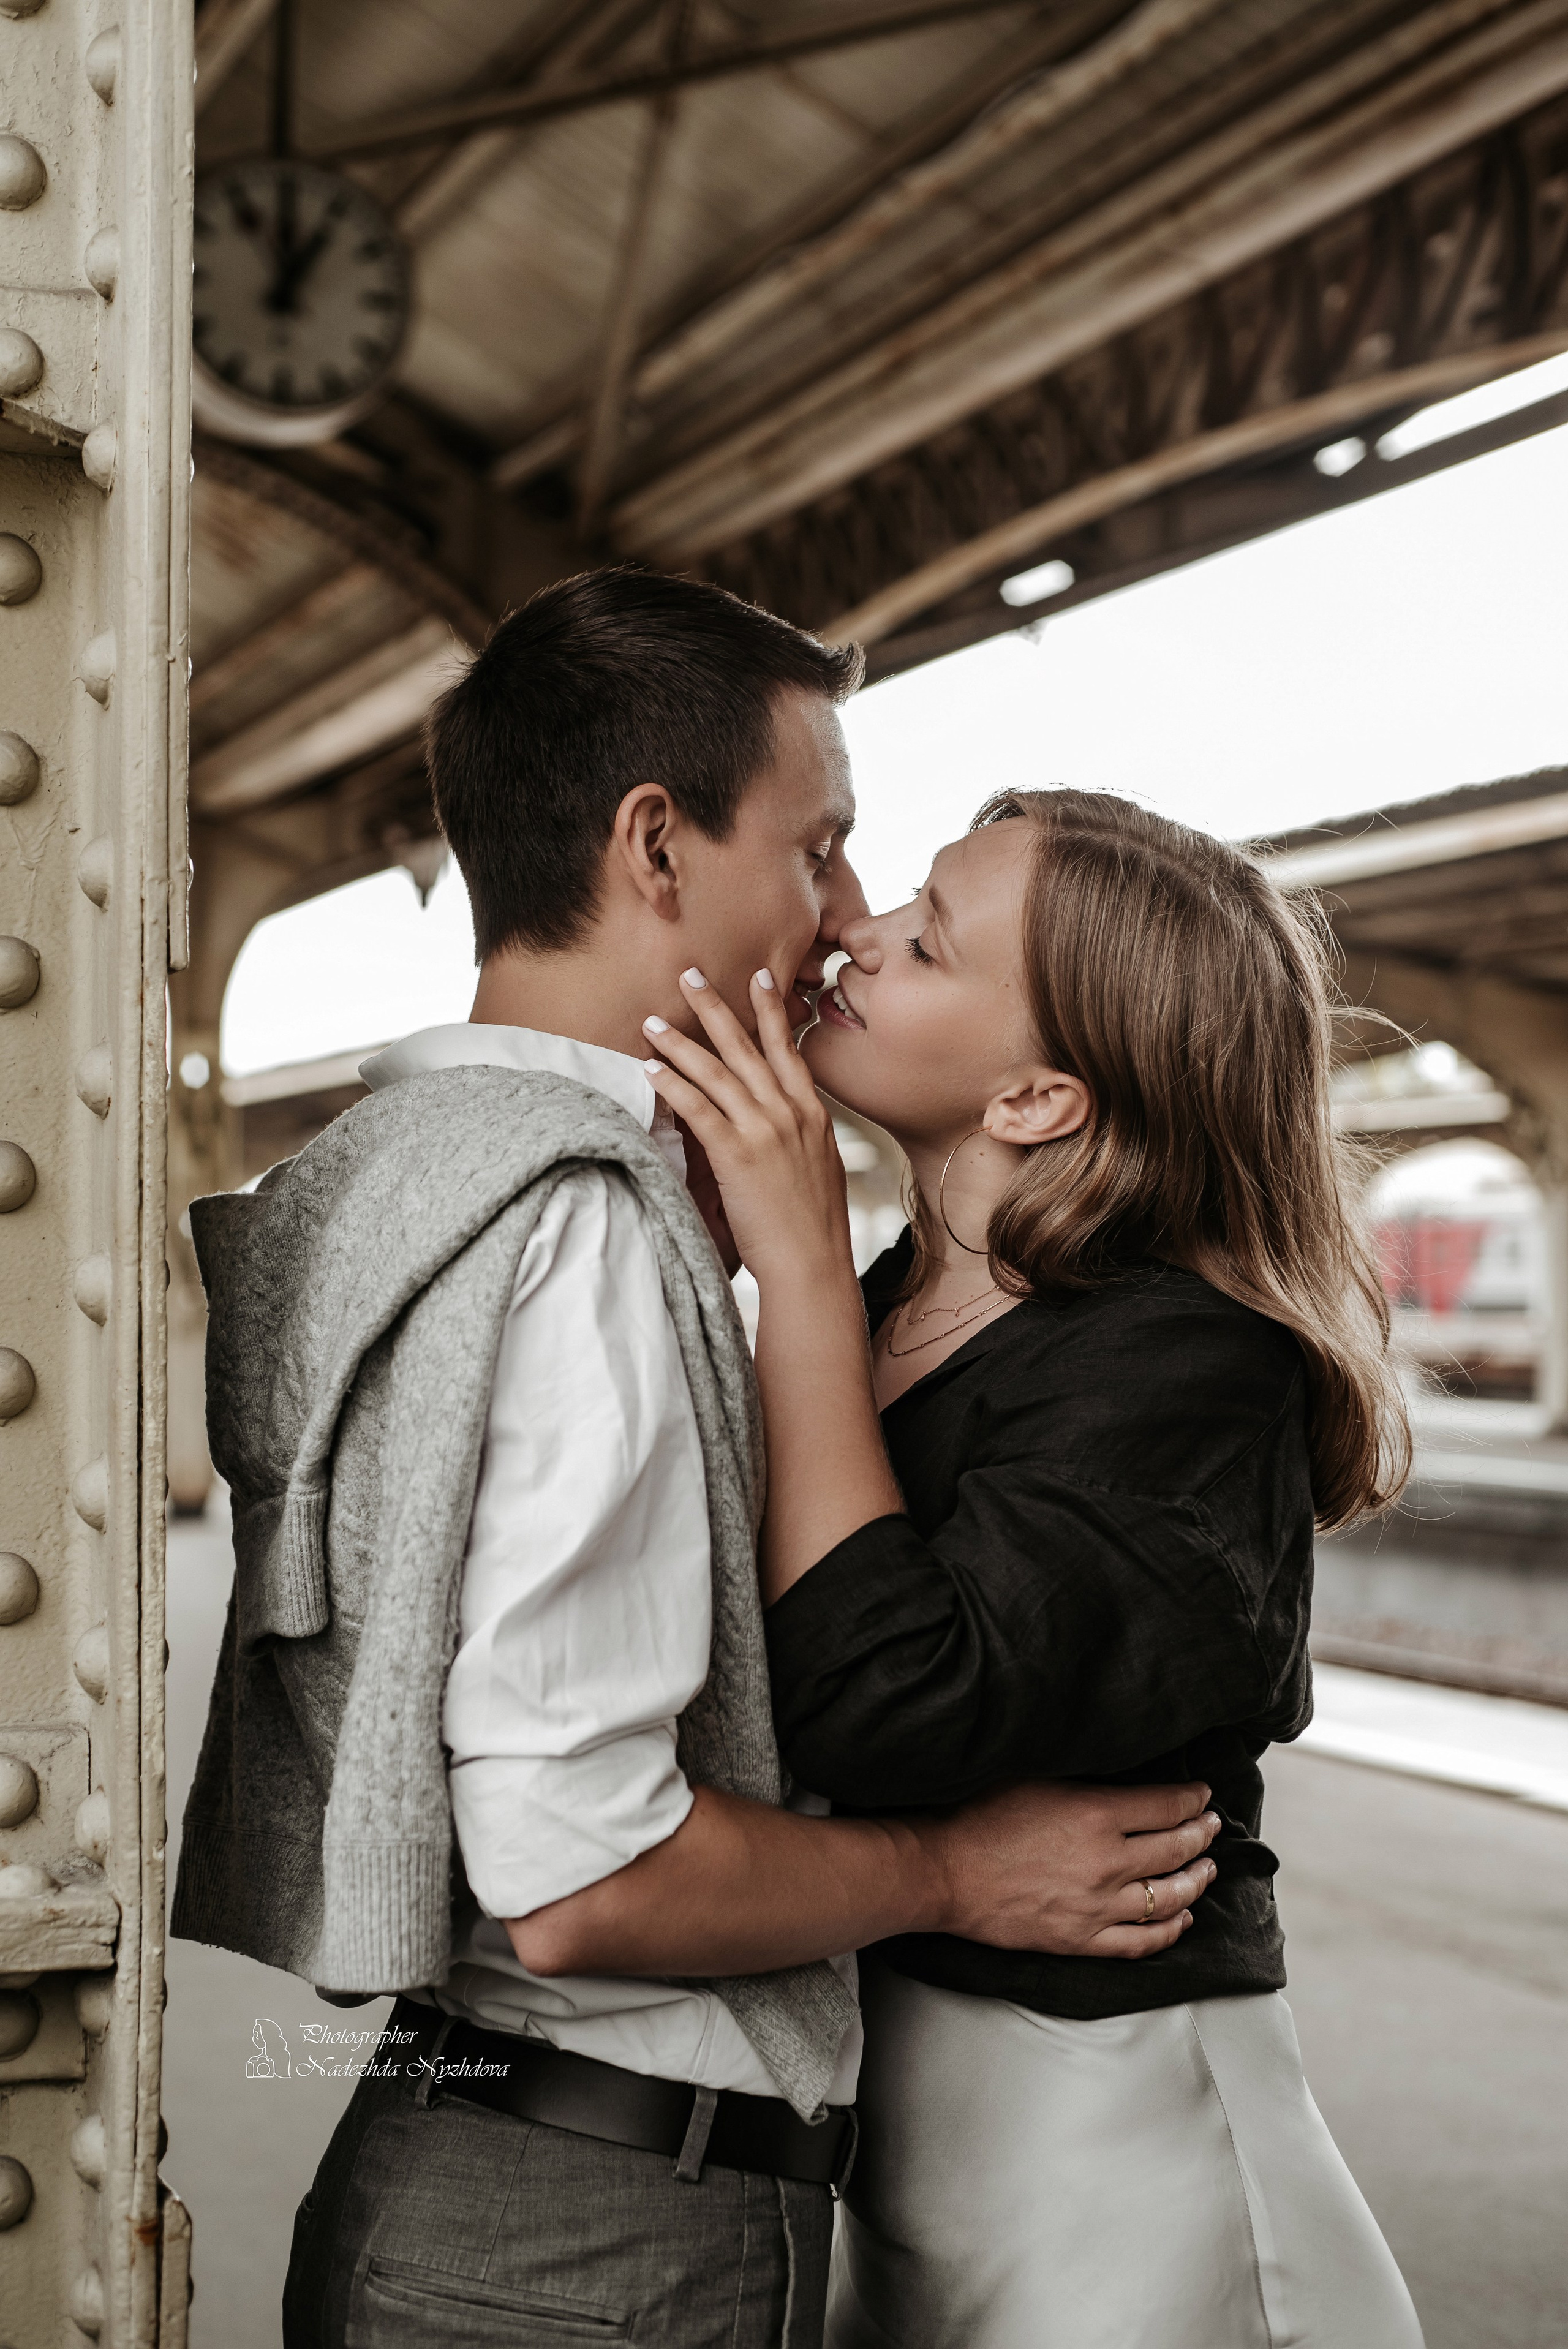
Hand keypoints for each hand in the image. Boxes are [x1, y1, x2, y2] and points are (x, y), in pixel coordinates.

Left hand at [643, 968, 851, 1286]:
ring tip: (654, 1020)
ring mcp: (766, 1131)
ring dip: (682, 1041)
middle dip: (717, 1007)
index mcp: (812, 1113)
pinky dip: (674, 1084)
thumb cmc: (812, 1226)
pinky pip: (700, 1108)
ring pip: (718, 1072)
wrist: (813, 1264)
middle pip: (747, 1047)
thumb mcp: (817, 1167)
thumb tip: (777, 1122)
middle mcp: (791, 1113)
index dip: (769, 1011)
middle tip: (691, 974)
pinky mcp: (738, 1154)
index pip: (787, 1049)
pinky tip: (652, 1068)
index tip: (756, 977)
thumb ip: (798, 1135)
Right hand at [915, 1778, 1220, 1959]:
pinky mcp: (1082, 1939)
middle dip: (1202, 1835)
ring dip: (1196, 1880)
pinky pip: (1142, 1941)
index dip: (1192, 1799)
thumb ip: (1084, 1778)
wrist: (945, 1871)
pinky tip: (1182, 1917)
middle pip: (1176, 1849)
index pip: (1167, 1806)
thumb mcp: (1036, 1776)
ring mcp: (1098, 1906)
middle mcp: (1107, 1863)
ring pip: (1169, 1897)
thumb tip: (1121, 1774)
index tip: (1202, 1795)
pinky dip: (1170, 1929)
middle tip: (1212, 1826)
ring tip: (1207, 1869)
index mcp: (1096, 1814)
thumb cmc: (980, 1816)